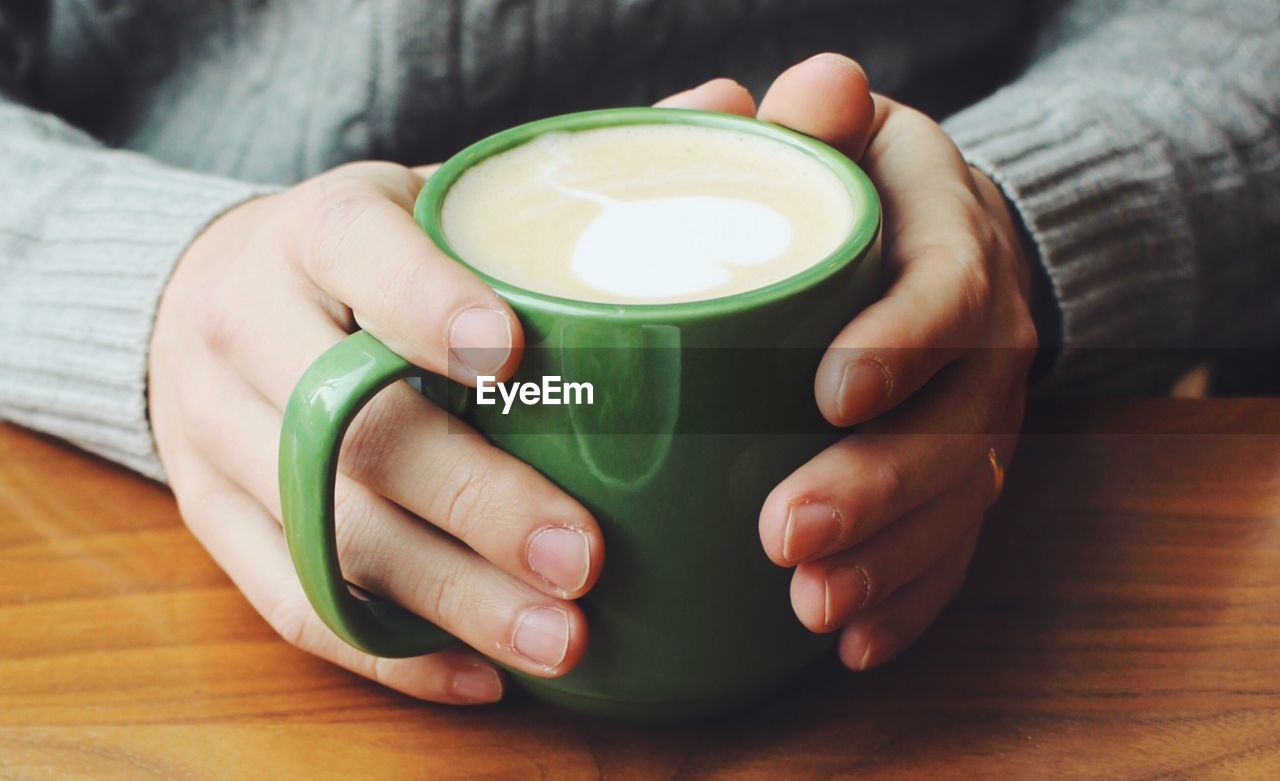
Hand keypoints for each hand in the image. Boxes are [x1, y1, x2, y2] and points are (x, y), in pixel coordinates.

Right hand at [149, 162, 603, 702]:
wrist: (216, 300)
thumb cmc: (372, 254)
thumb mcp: (441, 197)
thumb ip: (574, 178)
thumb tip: (728, 107)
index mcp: (317, 232)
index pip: (358, 253)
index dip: (425, 302)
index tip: (512, 353)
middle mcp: (250, 330)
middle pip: (348, 426)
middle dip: (472, 499)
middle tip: (587, 557)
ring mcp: (218, 437)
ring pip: (323, 532)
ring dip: (447, 598)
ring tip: (562, 642)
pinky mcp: (216, 523)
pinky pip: (294, 604)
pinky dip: (392, 652)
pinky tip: (482, 678)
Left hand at [660, 55, 1037, 668]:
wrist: (936, 235)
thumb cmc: (858, 184)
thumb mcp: (835, 128)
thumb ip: (792, 117)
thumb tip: (738, 103)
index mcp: (951, 239)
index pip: (950, 290)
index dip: (903, 343)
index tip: (828, 390)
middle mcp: (986, 337)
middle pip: (960, 422)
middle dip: (878, 486)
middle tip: (784, 533)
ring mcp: (983, 415)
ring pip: (960, 502)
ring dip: (889, 565)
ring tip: (810, 608)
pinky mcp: (963, 474)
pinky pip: (954, 549)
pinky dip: (909, 603)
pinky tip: (850, 646)